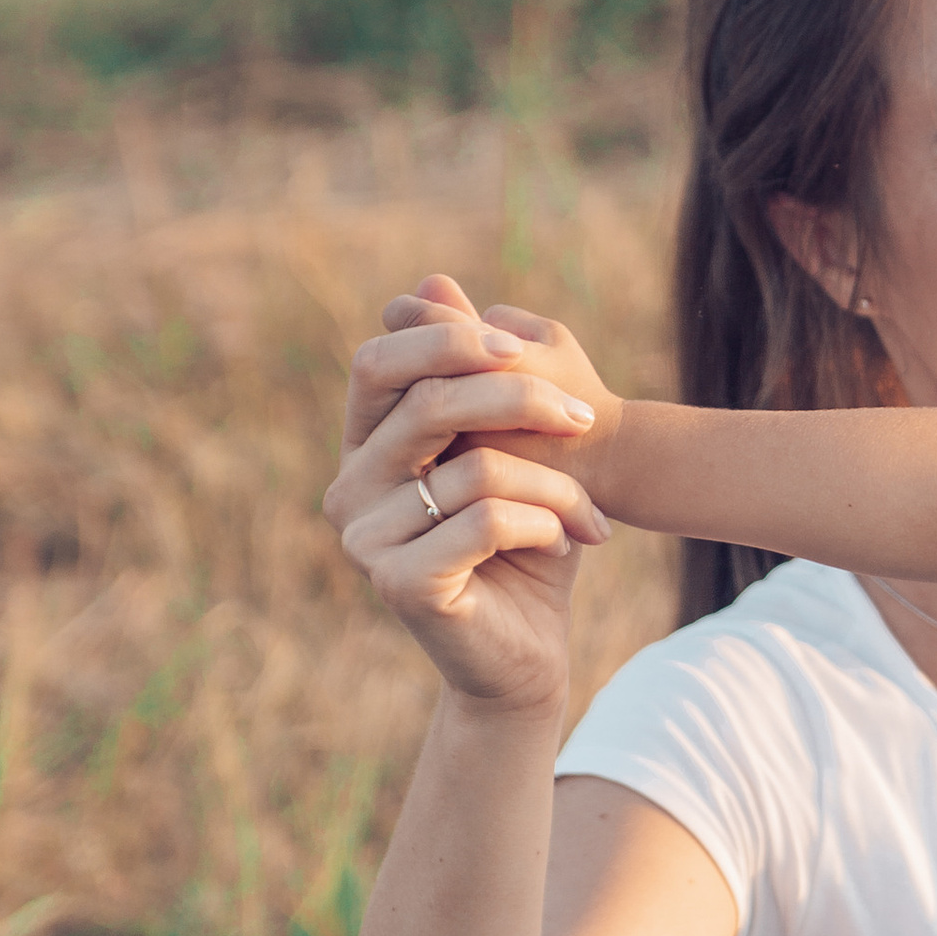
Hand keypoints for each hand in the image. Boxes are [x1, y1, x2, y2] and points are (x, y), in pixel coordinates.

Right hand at [324, 271, 614, 715]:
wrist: (530, 656)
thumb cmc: (523, 548)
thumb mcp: (510, 449)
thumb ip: (474, 373)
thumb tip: (433, 280)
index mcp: (366, 447)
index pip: (379, 361)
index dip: (450, 340)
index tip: (527, 351)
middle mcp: (349, 488)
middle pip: (427, 401)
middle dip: (520, 399)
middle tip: (586, 421)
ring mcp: (365, 540)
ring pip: (475, 466)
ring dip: (555, 485)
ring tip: (587, 516)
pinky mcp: (399, 584)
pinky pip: (485, 519)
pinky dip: (545, 523)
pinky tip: (568, 545)